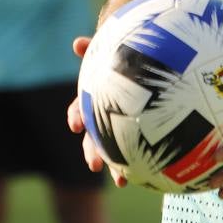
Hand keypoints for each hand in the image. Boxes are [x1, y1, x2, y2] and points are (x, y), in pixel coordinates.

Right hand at [65, 36, 127, 187]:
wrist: (146, 74)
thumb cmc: (124, 61)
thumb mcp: (112, 55)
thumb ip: (98, 51)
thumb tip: (77, 43)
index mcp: (94, 97)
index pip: (79, 107)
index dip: (76, 116)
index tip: (76, 125)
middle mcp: (100, 116)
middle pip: (92, 135)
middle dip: (92, 150)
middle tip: (94, 165)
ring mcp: (114, 129)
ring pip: (108, 150)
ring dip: (111, 165)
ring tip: (119, 180)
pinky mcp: (130, 138)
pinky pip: (127, 155)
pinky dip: (126, 168)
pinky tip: (130, 180)